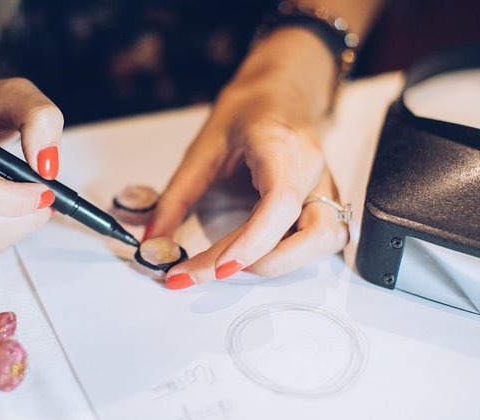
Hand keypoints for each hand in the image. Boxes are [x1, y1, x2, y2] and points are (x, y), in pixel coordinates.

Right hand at [0, 77, 63, 256]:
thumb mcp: (20, 96)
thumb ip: (40, 119)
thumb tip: (46, 166)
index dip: (13, 199)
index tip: (45, 189)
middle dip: (19, 217)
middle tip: (45, 199)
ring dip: (15, 228)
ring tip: (32, 202)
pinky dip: (4, 235)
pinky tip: (13, 211)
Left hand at [148, 29, 349, 287]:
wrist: (281, 91)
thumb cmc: (247, 112)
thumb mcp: (202, 148)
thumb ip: (175, 197)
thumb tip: (152, 240)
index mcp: (280, 146)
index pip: (280, 202)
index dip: (252, 242)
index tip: (219, 268)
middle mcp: (312, 168)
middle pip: (314, 233)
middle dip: (265, 262)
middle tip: (216, 268)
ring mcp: (326, 185)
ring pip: (328, 240)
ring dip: (284, 262)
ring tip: (238, 261)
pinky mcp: (327, 199)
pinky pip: (324, 238)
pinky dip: (293, 256)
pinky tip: (260, 254)